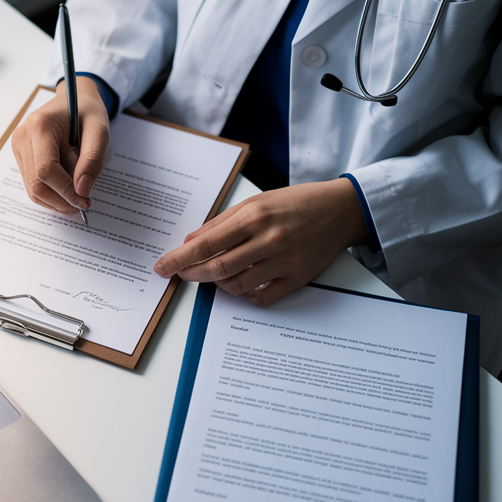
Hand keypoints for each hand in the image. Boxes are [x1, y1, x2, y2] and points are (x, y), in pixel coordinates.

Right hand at [10, 76, 110, 214]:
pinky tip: (67, 190)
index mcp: (40, 126)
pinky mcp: (21, 155)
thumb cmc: (87, 112)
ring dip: (56, 199)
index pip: (46, 170)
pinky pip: (32, 183)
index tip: (85, 200)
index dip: (65, 191)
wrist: (75, 99)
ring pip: (32, 188)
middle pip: (36, 184)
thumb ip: (92, 161)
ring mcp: (18, 146)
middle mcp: (22, 136)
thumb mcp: (99, 131)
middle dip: (60, 200)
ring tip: (77, 197)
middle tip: (83, 204)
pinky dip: (51, 193)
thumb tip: (81, 191)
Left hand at [154, 178, 369, 304]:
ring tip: (213, 275)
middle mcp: (268, 240)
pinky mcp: (297, 278)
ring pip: (237, 286)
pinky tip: (238, 285)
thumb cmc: (294, 204)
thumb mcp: (255, 203)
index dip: (180, 259)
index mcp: (254, 217)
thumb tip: (190, 243)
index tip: (162, 266)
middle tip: (179, 274)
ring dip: (217, 285)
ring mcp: (284, 262)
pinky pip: (262, 298)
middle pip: (218, 268)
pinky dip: (244, 295)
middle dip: (192, 274)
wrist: (338, 211)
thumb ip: (221, 224)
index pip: (206, 244)